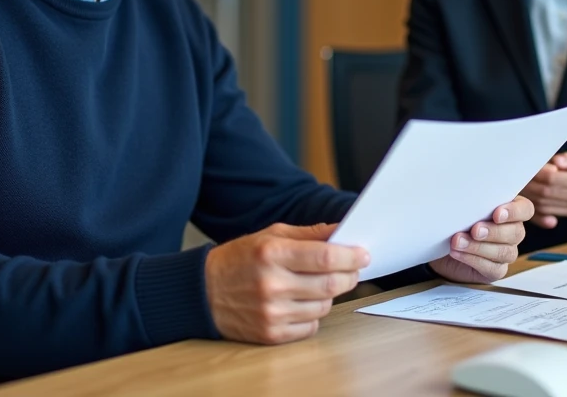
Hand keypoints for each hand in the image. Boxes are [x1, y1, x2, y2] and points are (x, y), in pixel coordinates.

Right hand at [204, 223, 368, 344]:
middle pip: (330, 284)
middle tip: (353, 269)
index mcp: (272, 254)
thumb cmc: (239, 260)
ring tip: (320, 284)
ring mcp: (272, 312)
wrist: (203, 292)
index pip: (324, 257)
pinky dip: (313, 315)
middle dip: (348, 275)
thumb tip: (340, 233)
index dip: (350, 256)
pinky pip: (310, 327)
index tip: (363, 254)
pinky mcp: (271, 334)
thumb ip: (307, 234)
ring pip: (323, 306)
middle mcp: (272, 284)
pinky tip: (303, 302)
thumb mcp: (269, 235)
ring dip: (330, 295)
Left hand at [428, 197, 532, 282]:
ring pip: (504, 251)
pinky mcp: (495, 270)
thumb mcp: (461, 207)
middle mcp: (512, 231)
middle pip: (516, 232)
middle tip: (474, 230)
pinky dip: (473, 259)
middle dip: (494, 231)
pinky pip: (492, 268)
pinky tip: (457, 253)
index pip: (525, 209)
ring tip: (457, 241)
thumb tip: (462, 193)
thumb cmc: (454, 220)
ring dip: (479, 247)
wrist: (439, 245)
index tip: (497, 214)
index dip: (515, 212)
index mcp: (509, 210)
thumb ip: (470, 201)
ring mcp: (505, 252)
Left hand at [520, 147, 566, 228]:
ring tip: (517, 183)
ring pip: (545, 205)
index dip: (537, 173)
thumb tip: (555, 161)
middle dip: (529, 184)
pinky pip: (549, 212)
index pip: (554, 178)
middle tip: (514, 174)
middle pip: (547, 193)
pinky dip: (535, 205)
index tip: (524, 165)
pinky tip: (526, 195)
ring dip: (529, 196)